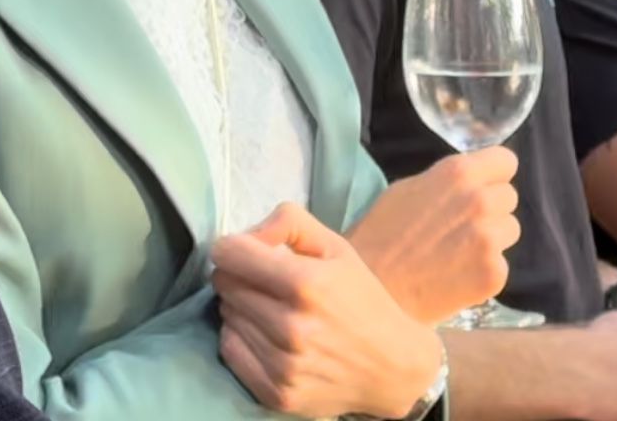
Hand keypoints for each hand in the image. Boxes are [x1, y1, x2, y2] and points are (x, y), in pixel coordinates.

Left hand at [211, 203, 442, 418]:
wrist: (392, 366)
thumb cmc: (362, 299)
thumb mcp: (336, 247)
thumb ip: (290, 222)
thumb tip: (249, 233)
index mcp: (307, 283)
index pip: (230, 253)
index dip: (233, 246)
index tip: (245, 252)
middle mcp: (292, 326)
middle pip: (225, 284)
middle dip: (238, 275)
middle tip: (264, 281)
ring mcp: (283, 364)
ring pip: (226, 316)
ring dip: (241, 307)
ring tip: (271, 309)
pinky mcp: (276, 393)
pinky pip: (230, 350)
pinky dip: (241, 337)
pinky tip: (266, 334)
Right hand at [347, 146, 520, 324]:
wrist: (372, 291)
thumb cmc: (379, 238)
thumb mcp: (408, 190)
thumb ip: (447, 183)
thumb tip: (470, 183)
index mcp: (458, 173)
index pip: (506, 161)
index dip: (494, 176)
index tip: (483, 189)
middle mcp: (480, 200)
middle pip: (509, 197)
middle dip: (492, 210)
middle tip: (462, 229)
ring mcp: (490, 238)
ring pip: (510, 230)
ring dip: (492, 240)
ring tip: (459, 255)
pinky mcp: (494, 273)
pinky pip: (501, 265)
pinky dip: (484, 272)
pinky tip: (457, 278)